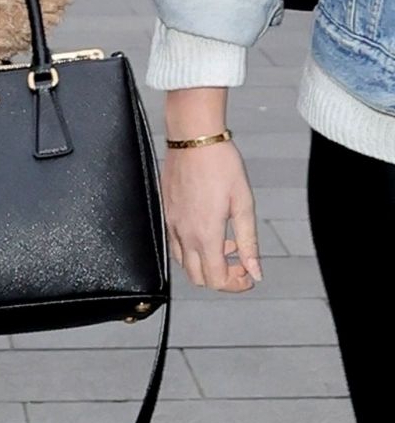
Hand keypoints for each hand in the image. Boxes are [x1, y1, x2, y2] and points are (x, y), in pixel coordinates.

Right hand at [162, 143, 260, 291]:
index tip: (249, 276)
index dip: (235, 285)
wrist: (194, 137)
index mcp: (205, 234)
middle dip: (221, 278)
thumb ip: (249, 242)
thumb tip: (256, 271)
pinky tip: (208, 229)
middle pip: (198, 278)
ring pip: (183, 263)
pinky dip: (192, 248)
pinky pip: (175, 243)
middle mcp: (184, 232)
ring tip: (225, 244)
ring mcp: (172, 222)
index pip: (216, 280)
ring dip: (205, 263)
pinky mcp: (166, 211)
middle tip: (240, 265)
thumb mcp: (244, 204)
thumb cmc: (221, 164)